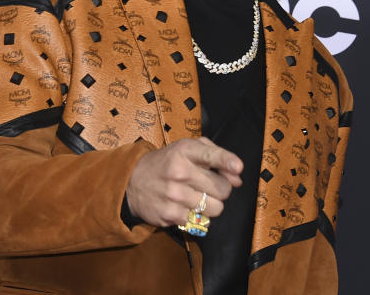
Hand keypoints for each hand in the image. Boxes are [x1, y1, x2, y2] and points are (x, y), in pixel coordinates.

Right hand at [125, 137, 242, 227]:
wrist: (132, 181)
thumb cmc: (167, 163)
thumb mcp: (186, 149)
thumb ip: (215, 155)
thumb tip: (237, 178)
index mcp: (184, 151)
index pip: (210, 156)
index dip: (226, 161)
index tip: (237, 167)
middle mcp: (179, 172)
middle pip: (222, 189)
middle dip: (222, 189)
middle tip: (209, 186)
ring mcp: (174, 195)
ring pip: (216, 208)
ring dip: (212, 205)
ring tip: (198, 197)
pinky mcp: (170, 214)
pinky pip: (202, 221)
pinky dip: (198, 215)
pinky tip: (185, 206)